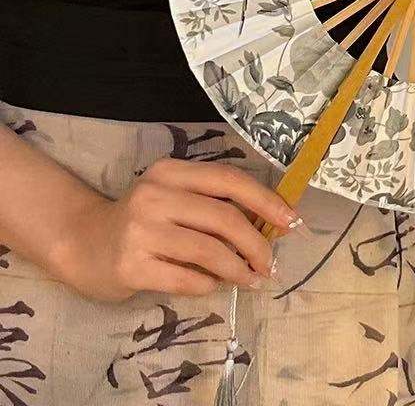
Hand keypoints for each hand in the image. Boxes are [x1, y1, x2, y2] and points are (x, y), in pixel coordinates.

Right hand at [53, 159, 295, 301]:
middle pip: (224, 217)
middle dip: (257, 243)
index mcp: (172, 172)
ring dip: (239, 269)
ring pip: (209, 250)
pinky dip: (209, 284)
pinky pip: (187, 278)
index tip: (291, 221)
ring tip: (253, 279)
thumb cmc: (141, 220)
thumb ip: (212, 203)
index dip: (265, 200)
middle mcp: (155, 196)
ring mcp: (141, 231)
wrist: (82, 244)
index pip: (229, 180)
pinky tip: (215, 285)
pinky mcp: (131, 266)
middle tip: (270, 263)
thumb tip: (269, 222)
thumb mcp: (174, 197)